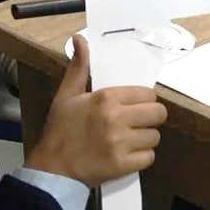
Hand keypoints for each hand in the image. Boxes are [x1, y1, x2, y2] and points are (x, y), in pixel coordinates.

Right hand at [25, 36, 167, 187]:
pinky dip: (141, 157)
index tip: (134, 107)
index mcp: (106, 98)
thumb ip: (79, 67)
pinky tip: (128, 155)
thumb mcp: (66, 95)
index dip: (144, 101)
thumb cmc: (60, 131)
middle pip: (158, 114)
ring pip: (154, 136)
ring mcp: (121, 143)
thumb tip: (80, 38)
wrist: (51, 170)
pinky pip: (149, 157)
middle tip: (137, 123)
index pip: (148, 94)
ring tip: (130, 140)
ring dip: (145, 139)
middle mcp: (116, 118)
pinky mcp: (123, 165)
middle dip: (150, 118)